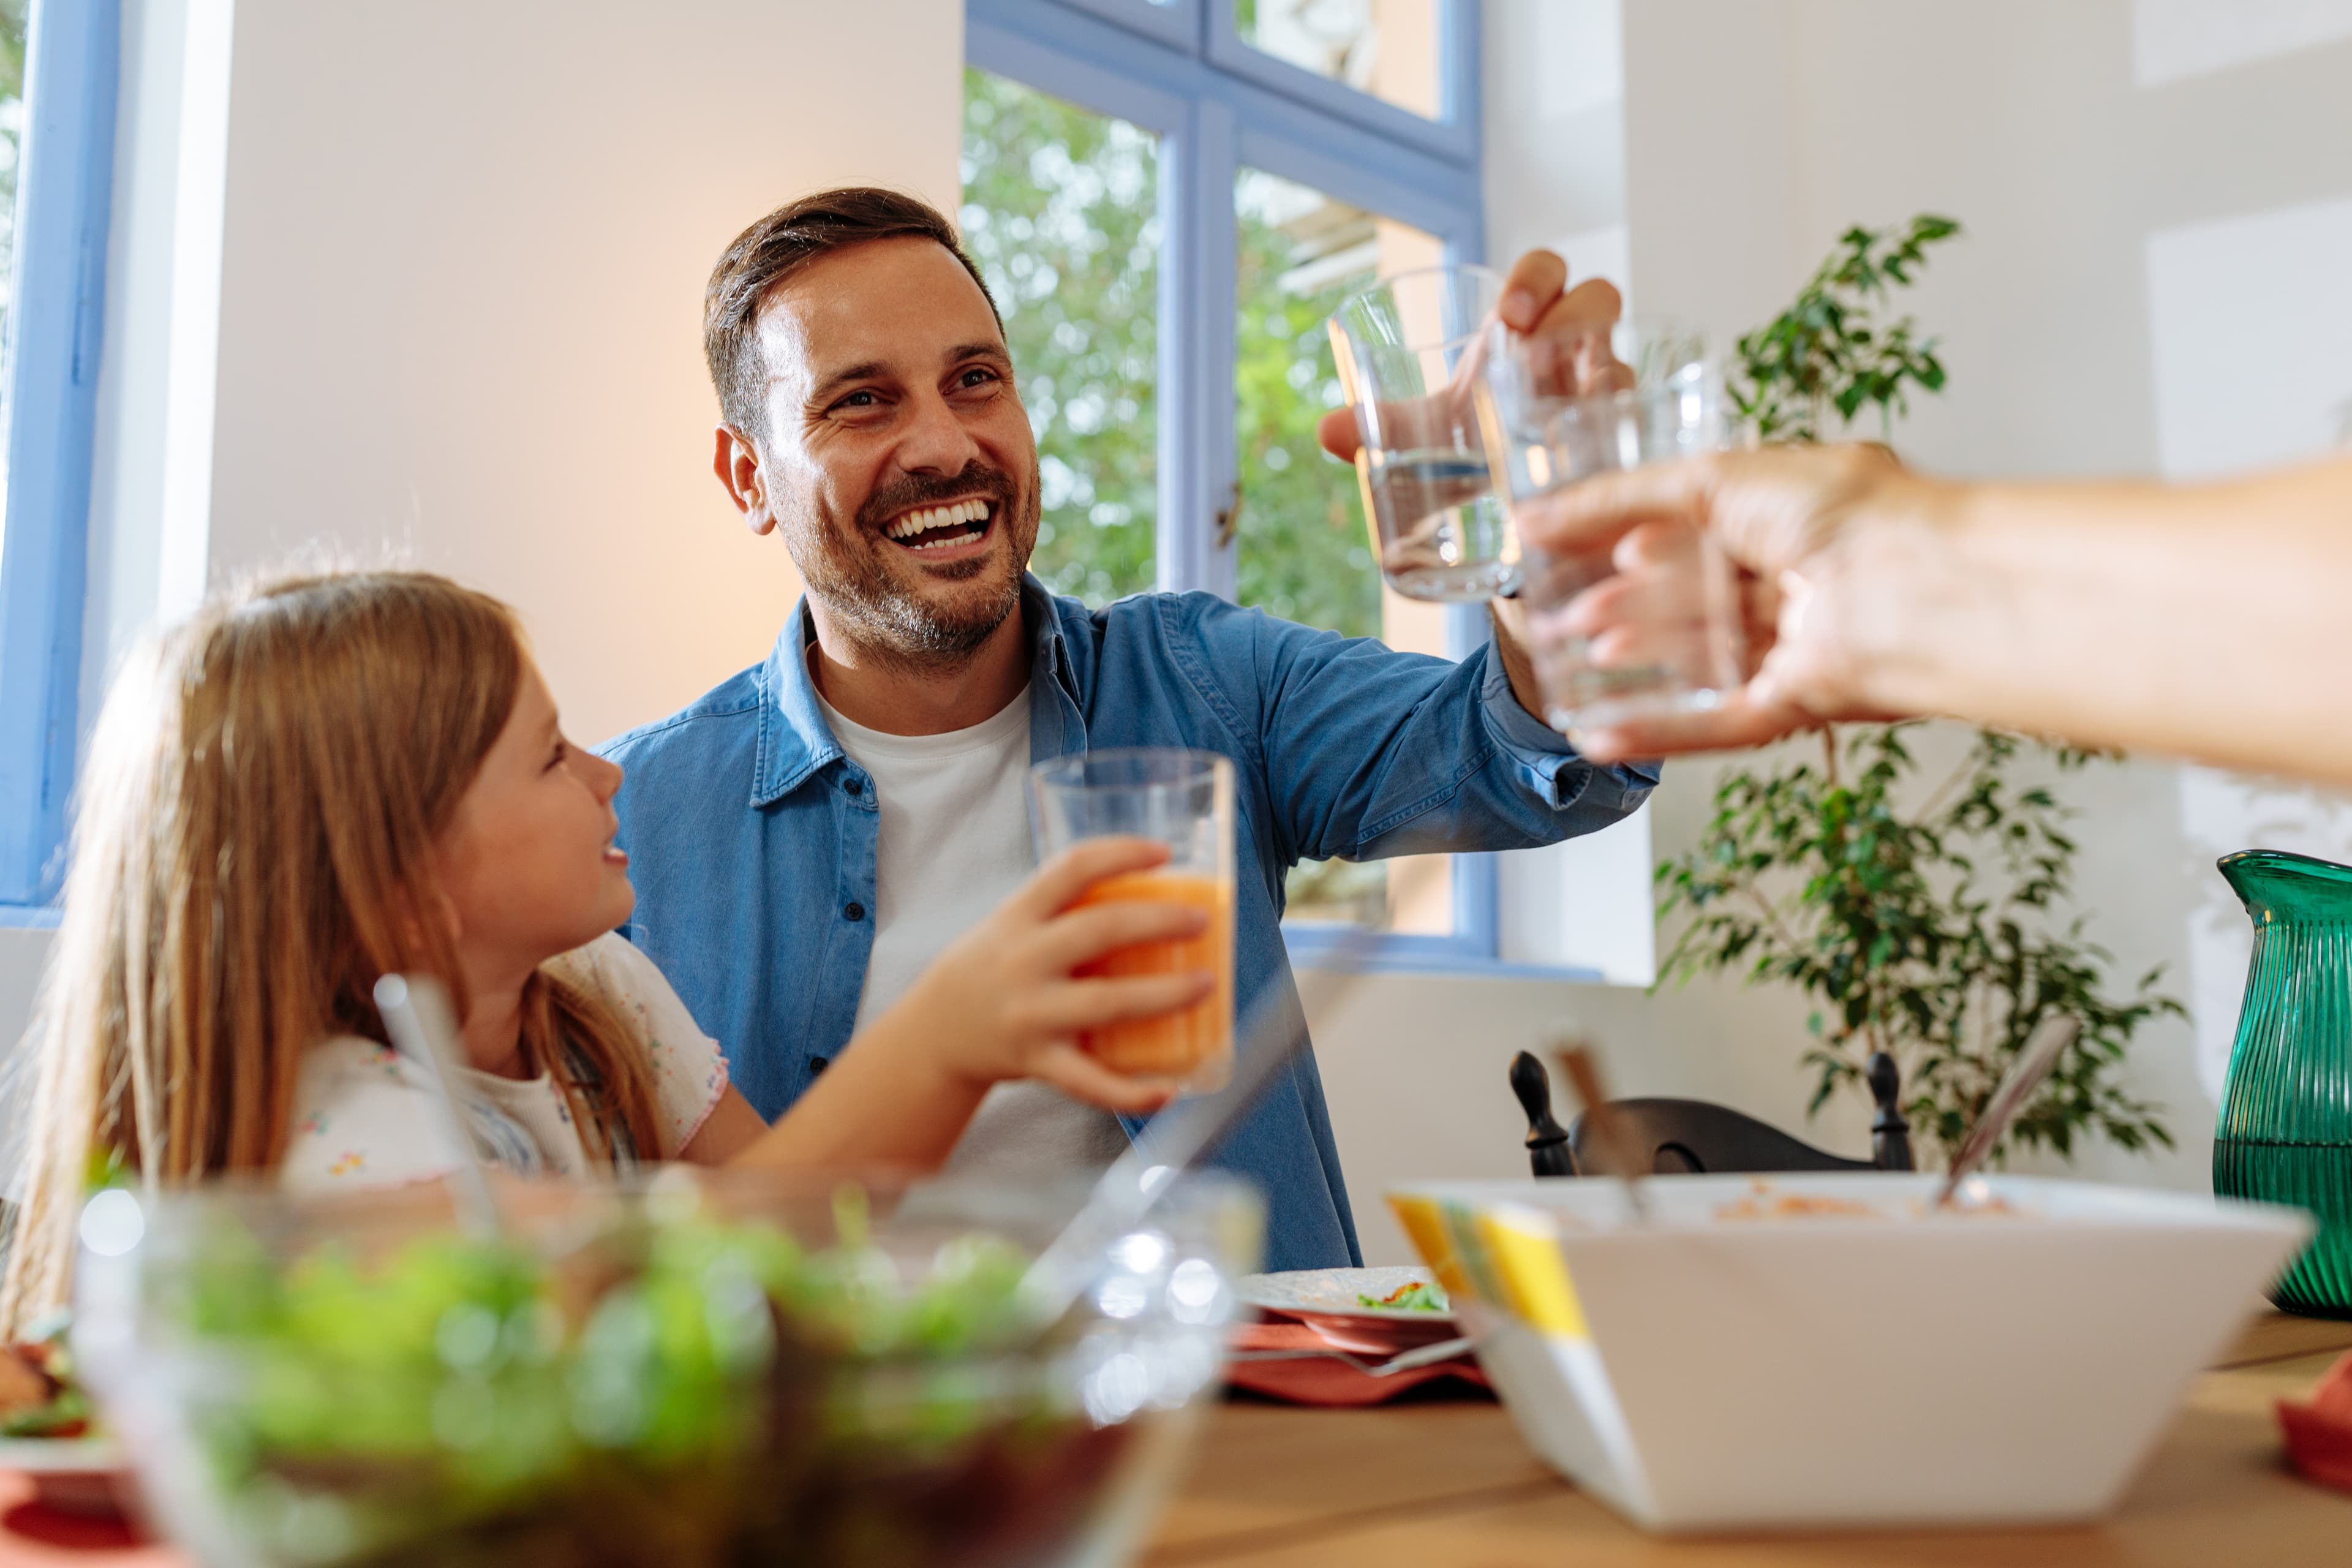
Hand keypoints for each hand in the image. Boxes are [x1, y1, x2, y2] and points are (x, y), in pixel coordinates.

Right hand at [902, 837, 1212, 1114]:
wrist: (937, 1031)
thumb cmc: (994, 967)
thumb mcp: (1014, 924)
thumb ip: (1066, 909)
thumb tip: (1156, 895)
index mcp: (1019, 916)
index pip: (1072, 869)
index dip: (1121, 854)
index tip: (1164, 852)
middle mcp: (1023, 960)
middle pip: (1100, 931)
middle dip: (1158, 922)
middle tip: (1200, 921)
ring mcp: (1030, 1014)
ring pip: (1106, 1004)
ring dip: (1163, 995)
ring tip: (1205, 985)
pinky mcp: (1037, 1061)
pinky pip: (1089, 1082)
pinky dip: (1131, 1092)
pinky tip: (1168, 1090)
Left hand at [1314, 248, 1626, 465]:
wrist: (1510, 506)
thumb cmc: (1478, 447)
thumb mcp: (1433, 436)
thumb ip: (1386, 428)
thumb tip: (1327, 431)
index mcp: (1531, 329)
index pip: (1549, 272)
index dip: (1536, 278)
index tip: (1509, 315)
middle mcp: (1578, 351)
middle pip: (1599, 297)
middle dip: (1573, 309)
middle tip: (1529, 344)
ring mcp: (1608, 395)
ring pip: (1624, 362)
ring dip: (1602, 371)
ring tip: (1568, 404)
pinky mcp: (1625, 444)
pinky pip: (1638, 430)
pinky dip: (1620, 441)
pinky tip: (1596, 463)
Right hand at [1512, 442, 1930, 757]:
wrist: (1912, 584)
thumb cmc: (1839, 512)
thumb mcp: (1712, 479)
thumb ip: (1620, 499)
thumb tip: (1536, 517)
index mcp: (1790, 518)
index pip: (1694, 536)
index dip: (1630, 545)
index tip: (1569, 553)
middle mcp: (1798, 584)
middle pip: (1692, 603)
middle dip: (1624, 608)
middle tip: (1562, 617)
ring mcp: (1797, 648)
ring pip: (1699, 661)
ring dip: (1634, 663)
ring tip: (1572, 660)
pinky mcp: (1796, 705)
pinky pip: (1715, 723)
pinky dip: (1656, 731)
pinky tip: (1598, 735)